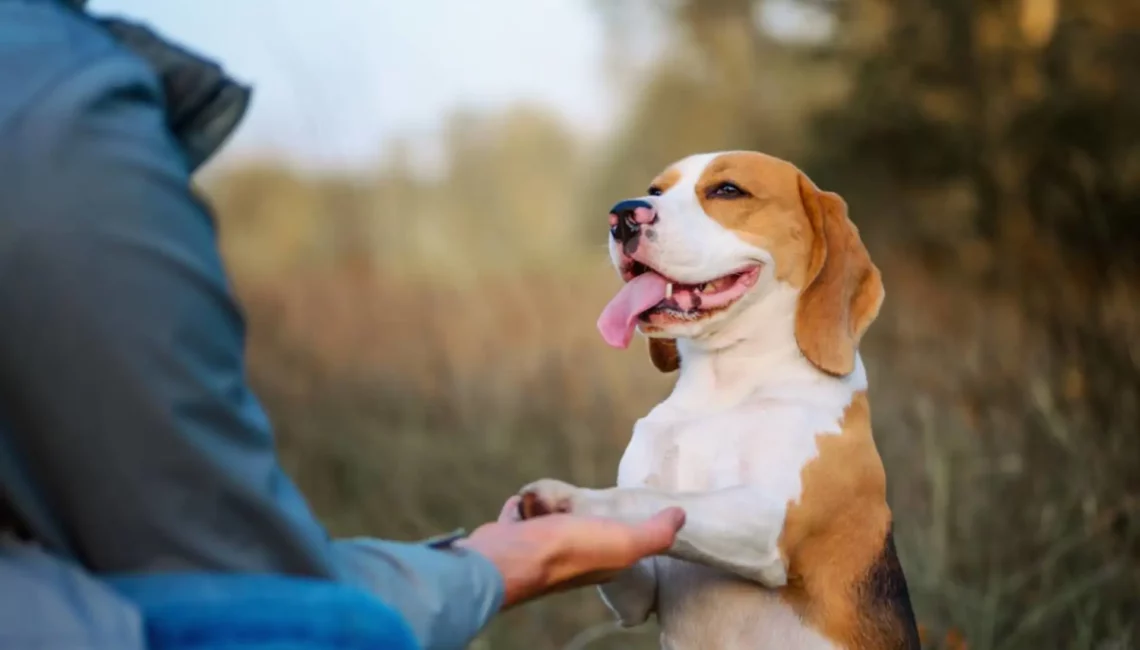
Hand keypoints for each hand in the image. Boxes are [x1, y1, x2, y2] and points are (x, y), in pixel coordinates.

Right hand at [458, 496, 684, 608]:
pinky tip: (524, 501)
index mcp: (601, 563)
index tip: (624, 508)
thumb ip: (655, 534)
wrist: (509, 557)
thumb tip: (681, 516)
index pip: (618, 543)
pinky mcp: (511, 538)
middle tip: (584, 497)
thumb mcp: (624, 542)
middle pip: (581, 532)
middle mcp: (571, 560)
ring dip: (551, 509)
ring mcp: (538, 549)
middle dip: (583, 514)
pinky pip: (519, 518)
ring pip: (550, 524)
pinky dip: (522, 509)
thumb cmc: (569, 550)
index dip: (622, 526)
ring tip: (554, 496)